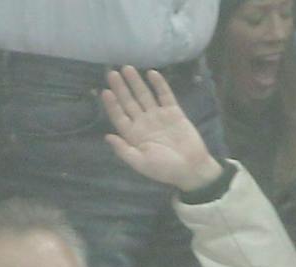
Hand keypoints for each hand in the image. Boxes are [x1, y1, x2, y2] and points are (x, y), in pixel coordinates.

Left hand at [101, 66, 221, 193]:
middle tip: (111, 73)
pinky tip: (151, 73)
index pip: (119, 116)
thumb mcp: (140, 163)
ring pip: (144, 95)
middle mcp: (143, 123)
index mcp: (133, 136)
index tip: (105, 91)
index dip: (112, 104)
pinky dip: (158, 84)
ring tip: (127, 68)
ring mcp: (158, 116)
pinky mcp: (173, 112)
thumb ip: (123, 150)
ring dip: (135, 82)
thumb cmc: (164, 169)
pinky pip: (165, 95)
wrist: (190, 167)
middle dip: (120, 88)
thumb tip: (107, 136)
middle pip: (129, 102)